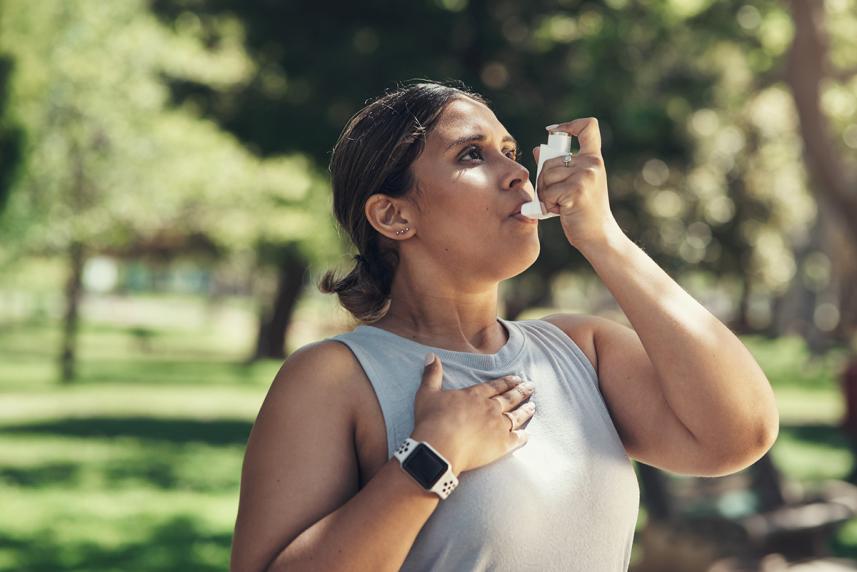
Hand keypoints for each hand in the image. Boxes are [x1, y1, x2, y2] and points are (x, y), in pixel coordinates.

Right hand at [411, 354, 535, 475]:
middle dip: (521, 392)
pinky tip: (527, 435)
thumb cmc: (431, 420)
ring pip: (516, 416)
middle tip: (531, 387)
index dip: (506, 382)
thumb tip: (431, 355)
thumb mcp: (427, 393)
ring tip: (533, 406)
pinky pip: (516, 439)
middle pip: (509, 398)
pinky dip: (523, 436)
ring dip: (525, 410)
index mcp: (474, 396)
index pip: (495, 386)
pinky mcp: (501, 445)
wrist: (439, 447)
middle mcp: (490, 408)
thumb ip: (432, 374)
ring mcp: (498, 426)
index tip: (517, 378)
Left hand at [532, 117, 623, 250]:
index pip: (588, 126)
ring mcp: (585, 176)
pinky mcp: (576, 191)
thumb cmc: (583, 210)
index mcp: (594, 159)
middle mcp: (592, 164)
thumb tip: (537, 149)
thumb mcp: (574, 184)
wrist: (598, 235)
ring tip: (559, 203)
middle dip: (544, 179)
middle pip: (549, 160)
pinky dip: (547, 204)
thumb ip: (558, 166)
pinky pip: (547, 192)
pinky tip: (560, 211)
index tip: (554, 131)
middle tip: (556, 195)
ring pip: (545, 176)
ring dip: (545, 193)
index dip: (569, 124)